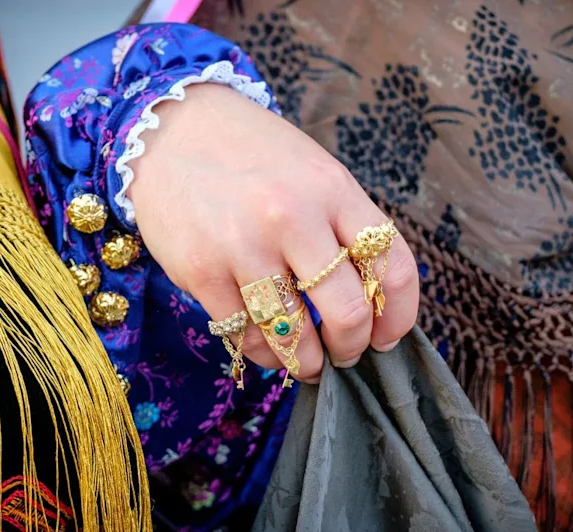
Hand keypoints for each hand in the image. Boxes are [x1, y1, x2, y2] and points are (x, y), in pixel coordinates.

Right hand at [128, 83, 418, 382]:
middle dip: (353, 348)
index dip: (399, 317)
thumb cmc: (255, 158)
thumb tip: (373, 305)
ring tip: (307, 360)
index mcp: (334, 190)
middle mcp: (294, 216)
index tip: (386, 337)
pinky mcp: (201, 270)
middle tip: (346, 355)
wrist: (173, 129)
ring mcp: (244, 245)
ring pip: (295, 336)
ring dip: (307, 362)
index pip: (393, 268)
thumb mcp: (315, 175)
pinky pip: (245, 337)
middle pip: (349, 313)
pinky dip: (263, 353)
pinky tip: (267, 346)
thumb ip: (345, 229)